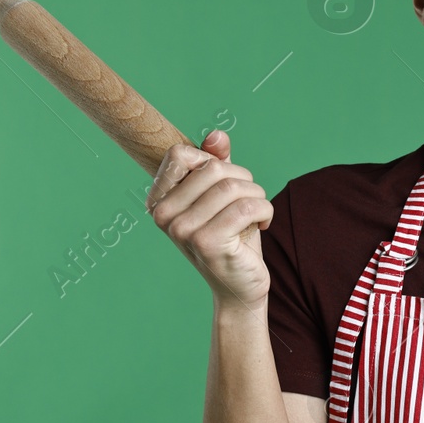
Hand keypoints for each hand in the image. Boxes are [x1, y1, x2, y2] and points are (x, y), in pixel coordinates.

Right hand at [146, 130, 272, 308]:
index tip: (225, 183)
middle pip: (213, 168)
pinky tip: (263, 224)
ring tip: (257, 213)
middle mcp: (163, 216)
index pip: (180, 154)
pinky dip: (265, 210)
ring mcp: (182, 230)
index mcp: (158, 201)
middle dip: (243, 179)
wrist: (240, 287)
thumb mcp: (222, 196)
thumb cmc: (231, 237)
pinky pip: (247, 206)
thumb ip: (217, 163)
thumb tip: (216, 134)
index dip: (212, 162)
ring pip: (233, 186)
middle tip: (250, 199)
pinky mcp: (207, 243)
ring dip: (257, 195)